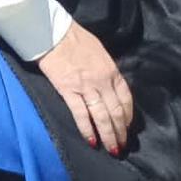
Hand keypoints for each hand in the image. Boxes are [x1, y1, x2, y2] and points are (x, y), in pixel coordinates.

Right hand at [37, 21, 133, 154]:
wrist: (52, 32)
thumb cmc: (75, 37)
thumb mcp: (100, 51)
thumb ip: (107, 70)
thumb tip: (109, 86)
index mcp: (112, 71)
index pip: (126, 99)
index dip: (128, 117)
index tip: (127, 128)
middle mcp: (102, 82)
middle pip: (116, 112)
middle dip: (120, 132)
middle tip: (122, 146)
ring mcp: (86, 87)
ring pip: (102, 117)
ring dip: (108, 135)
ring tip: (112, 149)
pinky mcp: (68, 90)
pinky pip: (80, 114)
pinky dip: (87, 129)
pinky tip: (91, 141)